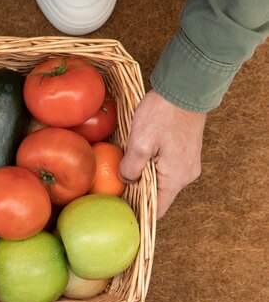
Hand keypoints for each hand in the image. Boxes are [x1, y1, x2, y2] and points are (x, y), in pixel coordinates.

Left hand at [119, 90, 206, 218]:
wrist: (185, 89)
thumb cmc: (162, 114)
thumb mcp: (140, 142)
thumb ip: (131, 166)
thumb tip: (126, 180)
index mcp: (176, 178)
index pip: (157, 210)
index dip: (138, 212)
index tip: (120, 210)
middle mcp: (186, 176)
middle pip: (158, 196)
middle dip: (137, 195)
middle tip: (115, 190)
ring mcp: (187, 164)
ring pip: (161, 182)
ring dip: (143, 179)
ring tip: (122, 173)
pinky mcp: (185, 153)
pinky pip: (166, 169)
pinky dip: (151, 168)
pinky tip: (135, 160)